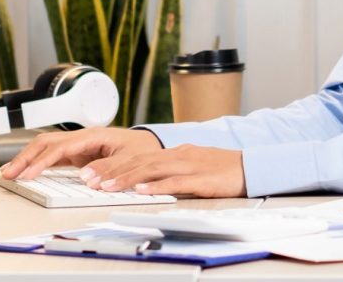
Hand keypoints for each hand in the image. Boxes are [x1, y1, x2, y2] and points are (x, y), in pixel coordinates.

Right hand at [0, 127, 161, 179]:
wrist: (151, 146)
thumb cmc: (143, 150)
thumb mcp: (132, 159)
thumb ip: (111, 167)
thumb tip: (86, 178)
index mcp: (94, 136)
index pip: (60, 147)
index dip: (42, 161)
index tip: (28, 174)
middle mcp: (82, 138)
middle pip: (46, 142)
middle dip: (25, 157)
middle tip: (8, 173)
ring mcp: (78, 145)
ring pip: (45, 147)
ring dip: (26, 158)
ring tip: (9, 172)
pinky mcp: (77, 154)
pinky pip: (52, 156)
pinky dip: (37, 163)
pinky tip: (26, 171)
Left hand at [84, 144, 245, 197]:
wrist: (251, 166)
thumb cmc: (222, 168)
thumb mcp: (191, 165)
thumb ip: (170, 170)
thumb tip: (144, 179)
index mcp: (175, 152)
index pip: (138, 157)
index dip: (114, 165)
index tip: (93, 173)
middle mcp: (179, 155)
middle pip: (140, 161)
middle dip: (113, 171)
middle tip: (91, 179)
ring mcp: (190, 165)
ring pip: (153, 169)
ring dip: (128, 178)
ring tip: (109, 186)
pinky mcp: (202, 178)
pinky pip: (176, 182)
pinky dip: (158, 185)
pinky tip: (143, 190)